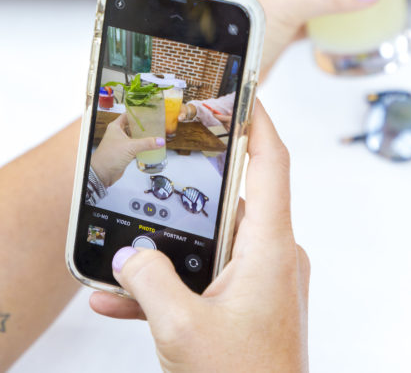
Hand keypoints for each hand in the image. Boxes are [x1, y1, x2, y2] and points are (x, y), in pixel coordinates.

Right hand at [90, 101, 309, 372]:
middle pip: (235, 202)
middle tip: (164, 166)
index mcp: (271, 249)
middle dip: (189, 194)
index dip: (258, 120)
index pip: (272, 162)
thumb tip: (129, 258)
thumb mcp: (180, 329)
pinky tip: (124, 304)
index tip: (242, 92)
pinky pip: (212, 282)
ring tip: (124, 261)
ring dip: (171, 255)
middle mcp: (275, 258)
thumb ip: (149, 283)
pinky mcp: (254, 307)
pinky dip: (177, 287)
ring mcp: (266, 283)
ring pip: (214, 249)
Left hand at [91, 113, 164, 187]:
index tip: (147, 111)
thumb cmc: (109, 156)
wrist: (102, 173)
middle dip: (142, 125)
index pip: (128, 115)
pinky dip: (141, 146)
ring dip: (142, 136)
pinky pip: (134, 147)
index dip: (137, 113)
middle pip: (132, 126)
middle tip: (154, 123)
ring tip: (154, 133)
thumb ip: (147, 143)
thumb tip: (160, 141)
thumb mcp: (130, 147)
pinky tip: (150, 146)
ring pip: (134, 137)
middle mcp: (117, 133)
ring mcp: (121, 143)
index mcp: (116, 127)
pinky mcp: (124, 153)